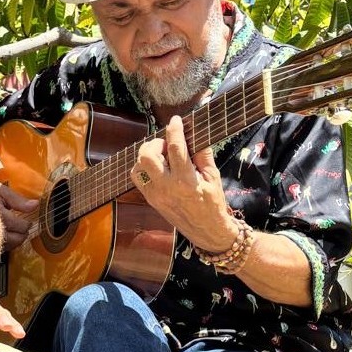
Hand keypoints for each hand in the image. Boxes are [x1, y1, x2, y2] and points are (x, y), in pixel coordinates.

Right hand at [0, 183, 37, 250]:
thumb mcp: (1, 191)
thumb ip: (18, 200)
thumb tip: (34, 205)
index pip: (20, 226)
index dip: (26, 225)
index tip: (27, 222)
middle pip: (14, 239)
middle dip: (22, 235)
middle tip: (23, 229)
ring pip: (5, 246)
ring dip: (13, 241)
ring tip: (14, 233)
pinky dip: (2, 244)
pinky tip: (2, 237)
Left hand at [131, 115, 237, 251]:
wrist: (207, 231)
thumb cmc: (213, 203)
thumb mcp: (213, 177)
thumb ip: (203, 155)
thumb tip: (196, 134)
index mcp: (185, 181)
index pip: (175, 148)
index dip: (174, 130)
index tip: (175, 120)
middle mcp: (166, 187)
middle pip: (147, 156)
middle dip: (155, 143)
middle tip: (166, 144)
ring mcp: (155, 194)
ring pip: (138, 167)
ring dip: (147, 155)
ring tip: (161, 155)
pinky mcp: (150, 199)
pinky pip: (137, 178)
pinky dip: (143, 167)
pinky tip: (156, 167)